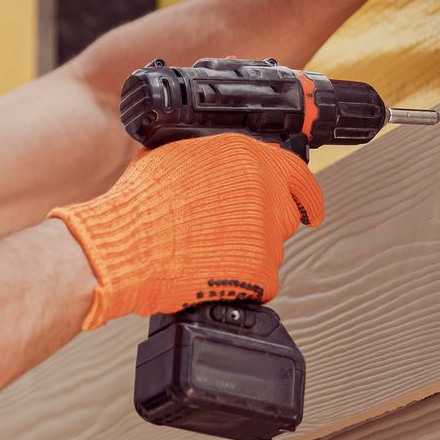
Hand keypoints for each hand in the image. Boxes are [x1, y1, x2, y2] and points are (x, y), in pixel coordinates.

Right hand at [48, 134, 323, 331]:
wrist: (128, 246)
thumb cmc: (141, 205)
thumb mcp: (175, 157)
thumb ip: (210, 157)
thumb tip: (215, 164)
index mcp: (247, 156)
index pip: (297, 173)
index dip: (305, 194)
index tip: (310, 208)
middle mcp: (264, 190)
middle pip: (284, 214)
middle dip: (261, 226)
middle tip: (230, 235)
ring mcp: (266, 233)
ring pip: (270, 249)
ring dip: (246, 254)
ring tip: (205, 253)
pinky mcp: (260, 272)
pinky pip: (261, 282)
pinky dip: (241, 283)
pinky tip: (210, 273)